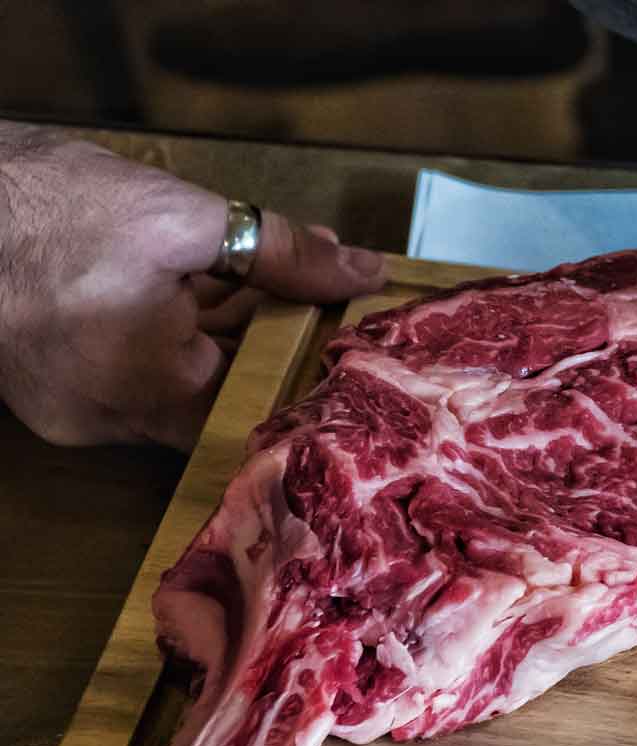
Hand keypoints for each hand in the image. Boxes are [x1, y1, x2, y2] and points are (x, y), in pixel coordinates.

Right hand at [0, 125, 386, 448]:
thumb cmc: (45, 205)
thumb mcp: (177, 217)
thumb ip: (279, 253)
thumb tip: (361, 272)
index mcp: (146, 391)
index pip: (259, 412)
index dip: (309, 376)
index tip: (352, 347)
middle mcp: (107, 420)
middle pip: (220, 399)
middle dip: (271, 348)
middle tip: (318, 305)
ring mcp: (71, 407)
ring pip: (178, 382)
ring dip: (224, 337)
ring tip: (267, 284)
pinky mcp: (47, 383)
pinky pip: (132, 370)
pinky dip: (170, 335)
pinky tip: (200, 286)